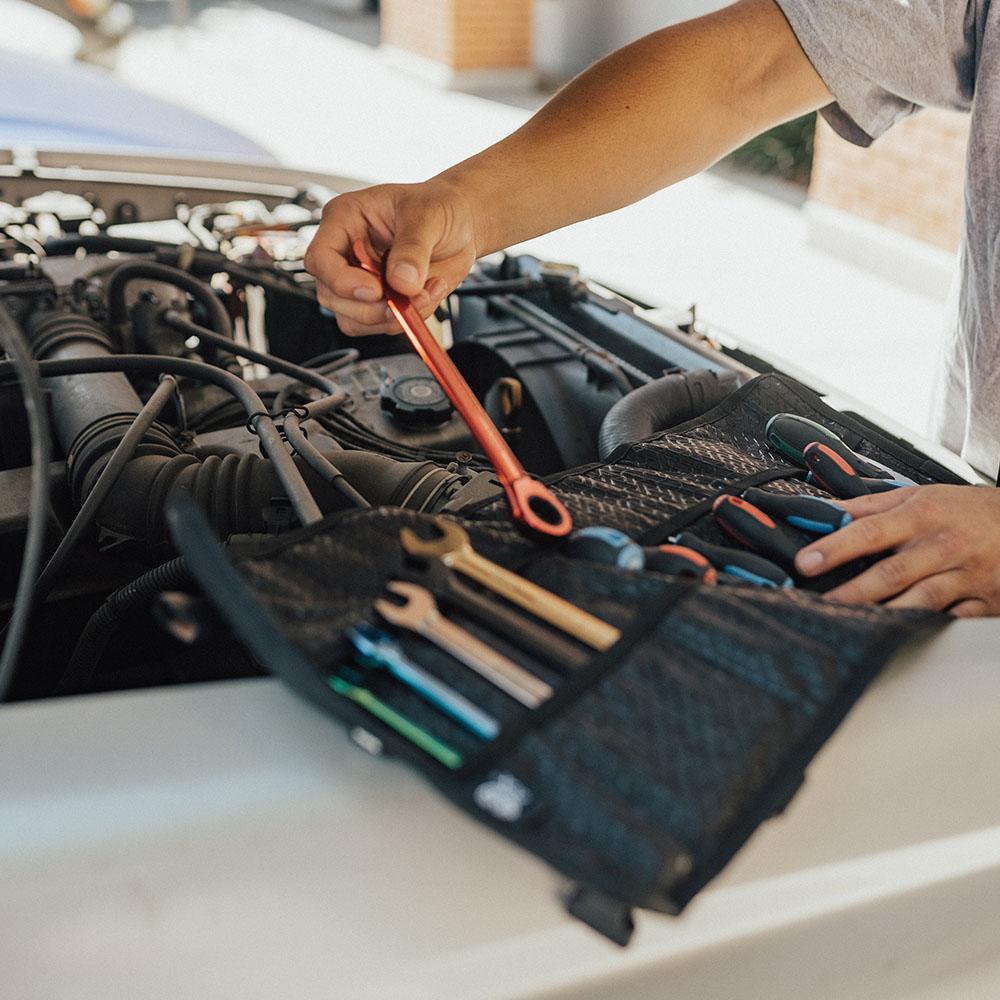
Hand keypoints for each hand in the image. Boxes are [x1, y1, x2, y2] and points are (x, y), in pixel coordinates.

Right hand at [304, 180, 478, 335]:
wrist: (460, 224)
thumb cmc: (437, 206)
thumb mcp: (428, 216)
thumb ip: (413, 250)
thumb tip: (401, 282)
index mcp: (345, 220)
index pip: (321, 258)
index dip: (341, 280)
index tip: (376, 290)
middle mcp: (346, 252)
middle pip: (332, 296)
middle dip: (371, 308)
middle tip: (407, 299)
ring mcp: (360, 280)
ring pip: (353, 319)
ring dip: (391, 318)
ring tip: (425, 292)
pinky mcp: (379, 302)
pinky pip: (380, 326)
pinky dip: (406, 321)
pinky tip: (426, 295)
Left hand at [794, 485, 999, 616]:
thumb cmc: (967, 510)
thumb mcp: (920, 496)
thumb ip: (869, 506)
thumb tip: (823, 510)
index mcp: (922, 516)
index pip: (870, 531)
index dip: (835, 547)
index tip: (806, 562)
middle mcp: (943, 546)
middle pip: (892, 573)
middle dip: (853, 591)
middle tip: (820, 603)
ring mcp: (966, 577)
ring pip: (921, 601)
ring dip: (885, 614)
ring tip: (851, 624)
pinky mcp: (985, 603)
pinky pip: (952, 621)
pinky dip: (926, 628)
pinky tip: (899, 635)